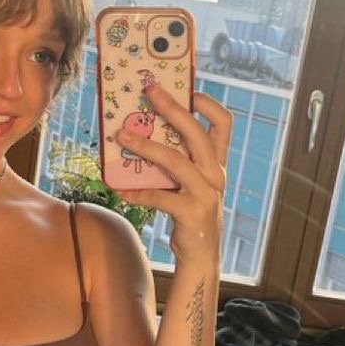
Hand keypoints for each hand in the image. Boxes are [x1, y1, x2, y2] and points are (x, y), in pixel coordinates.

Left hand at [111, 86, 231, 262]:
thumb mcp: (190, 183)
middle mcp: (215, 174)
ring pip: (176, 161)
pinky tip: (120, 190)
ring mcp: (206, 194)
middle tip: (149, 91)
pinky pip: (160, 197)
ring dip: (146, 146)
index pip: (224, 124)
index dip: (207, 104)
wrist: (201, 255)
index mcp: (217, 163)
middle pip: (198, 133)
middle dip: (173, 108)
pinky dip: (138, 192)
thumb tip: (141, 133)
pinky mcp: (192, 213)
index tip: (186, 89)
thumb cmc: (190, 213)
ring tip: (122, 136)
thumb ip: (177, 161)